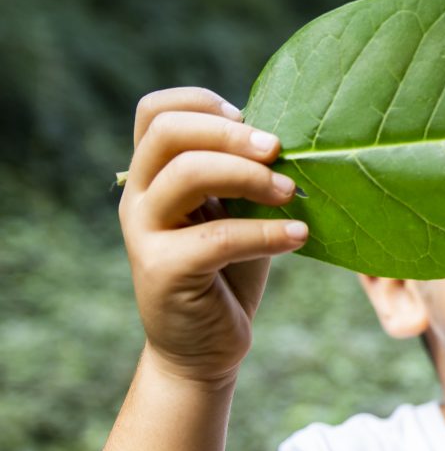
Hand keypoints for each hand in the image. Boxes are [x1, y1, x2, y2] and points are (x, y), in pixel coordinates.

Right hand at [118, 87, 307, 384]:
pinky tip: (299, 237)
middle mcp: (139, 198)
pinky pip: (217, 237)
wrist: (205, 348)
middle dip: (231, 133)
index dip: (202, 102)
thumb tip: (290, 138)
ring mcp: (144, 234)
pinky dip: (266, 233)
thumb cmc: (229, 271)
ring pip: (187, 173)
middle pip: (169, 132)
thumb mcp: (236, 212)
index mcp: (154, 175)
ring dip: (250, 176)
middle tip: (278, 150)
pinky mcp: (162, 271)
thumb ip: (244, 174)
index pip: (155, 111)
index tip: (249, 118)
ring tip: (291, 193)